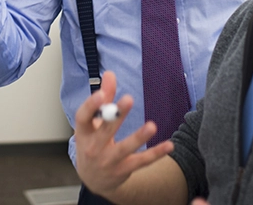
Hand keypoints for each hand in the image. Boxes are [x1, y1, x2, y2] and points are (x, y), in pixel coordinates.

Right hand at [75, 71, 174, 197]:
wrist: (94, 179)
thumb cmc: (93, 143)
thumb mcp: (93, 123)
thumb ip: (104, 98)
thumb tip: (110, 74)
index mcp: (83, 132)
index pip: (82, 117)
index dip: (91, 106)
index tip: (102, 94)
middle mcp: (93, 148)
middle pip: (106, 131)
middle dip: (117, 116)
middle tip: (129, 99)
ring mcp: (108, 161)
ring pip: (125, 148)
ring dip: (139, 137)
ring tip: (152, 126)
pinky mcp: (124, 169)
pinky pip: (142, 161)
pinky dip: (156, 154)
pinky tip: (169, 145)